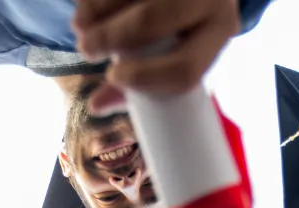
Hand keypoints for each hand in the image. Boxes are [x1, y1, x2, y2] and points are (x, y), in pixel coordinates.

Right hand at [73, 0, 240, 108]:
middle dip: (111, 36)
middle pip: (153, 19)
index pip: (185, 68)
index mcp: (219, 31)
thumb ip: (139, 80)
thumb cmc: (187, 23)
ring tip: (79, 27)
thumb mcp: (178, 48)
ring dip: (97, 11)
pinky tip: (86, 6)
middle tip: (85, 49)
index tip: (113, 76)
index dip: (146, 77)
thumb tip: (96, 106)